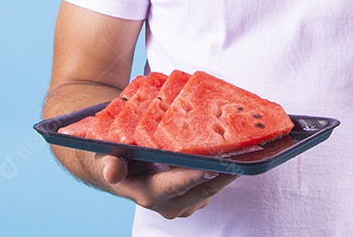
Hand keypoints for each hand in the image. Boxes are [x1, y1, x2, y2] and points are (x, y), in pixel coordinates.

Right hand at [98, 154, 238, 219]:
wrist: (120, 169)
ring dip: (227, 170)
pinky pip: (213, 184)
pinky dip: (224, 169)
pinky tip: (234, 151)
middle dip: (223, 172)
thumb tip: (112, 172)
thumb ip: (111, 164)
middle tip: (243, 153)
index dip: (194, 176)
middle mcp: (170, 204)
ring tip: (244, 148)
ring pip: (212, 187)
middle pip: (203, 189)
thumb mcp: (107, 157)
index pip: (176, 185)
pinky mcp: (195, 196)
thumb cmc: (115, 158)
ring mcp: (185, 202)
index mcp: (149, 194)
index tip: (212, 166)